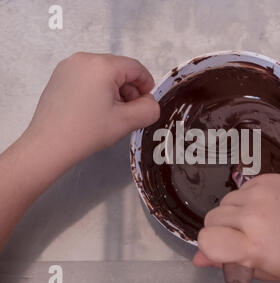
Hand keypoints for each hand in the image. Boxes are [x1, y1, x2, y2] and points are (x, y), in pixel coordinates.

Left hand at [26, 52, 159, 165]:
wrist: (48, 145)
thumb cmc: (88, 131)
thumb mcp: (126, 122)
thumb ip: (149, 109)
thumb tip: (151, 103)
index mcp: (102, 65)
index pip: (136, 68)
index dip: (147, 86)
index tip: (147, 104)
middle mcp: (84, 59)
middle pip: (119, 69)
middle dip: (129, 90)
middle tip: (129, 113)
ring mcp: (68, 67)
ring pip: (104, 74)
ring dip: (114, 91)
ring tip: (111, 114)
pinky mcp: (59, 77)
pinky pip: (88, 78)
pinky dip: (98, 91)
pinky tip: (95, 111)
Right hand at [193, 174, 279, 280]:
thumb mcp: (265, 270)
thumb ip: (228, 264)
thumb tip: (199, 259)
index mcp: (254, 245)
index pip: (206, 239)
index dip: (209, 246)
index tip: (221, 248)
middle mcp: (254, 216)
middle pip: (211, 217)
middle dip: (220, 229)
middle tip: (242, 236)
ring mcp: (261, 193)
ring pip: (225, 201)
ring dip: (233, 212)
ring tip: (257, 221)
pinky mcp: (268, 178)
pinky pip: (242, 188)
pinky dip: (248, 199)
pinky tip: (267, 208)